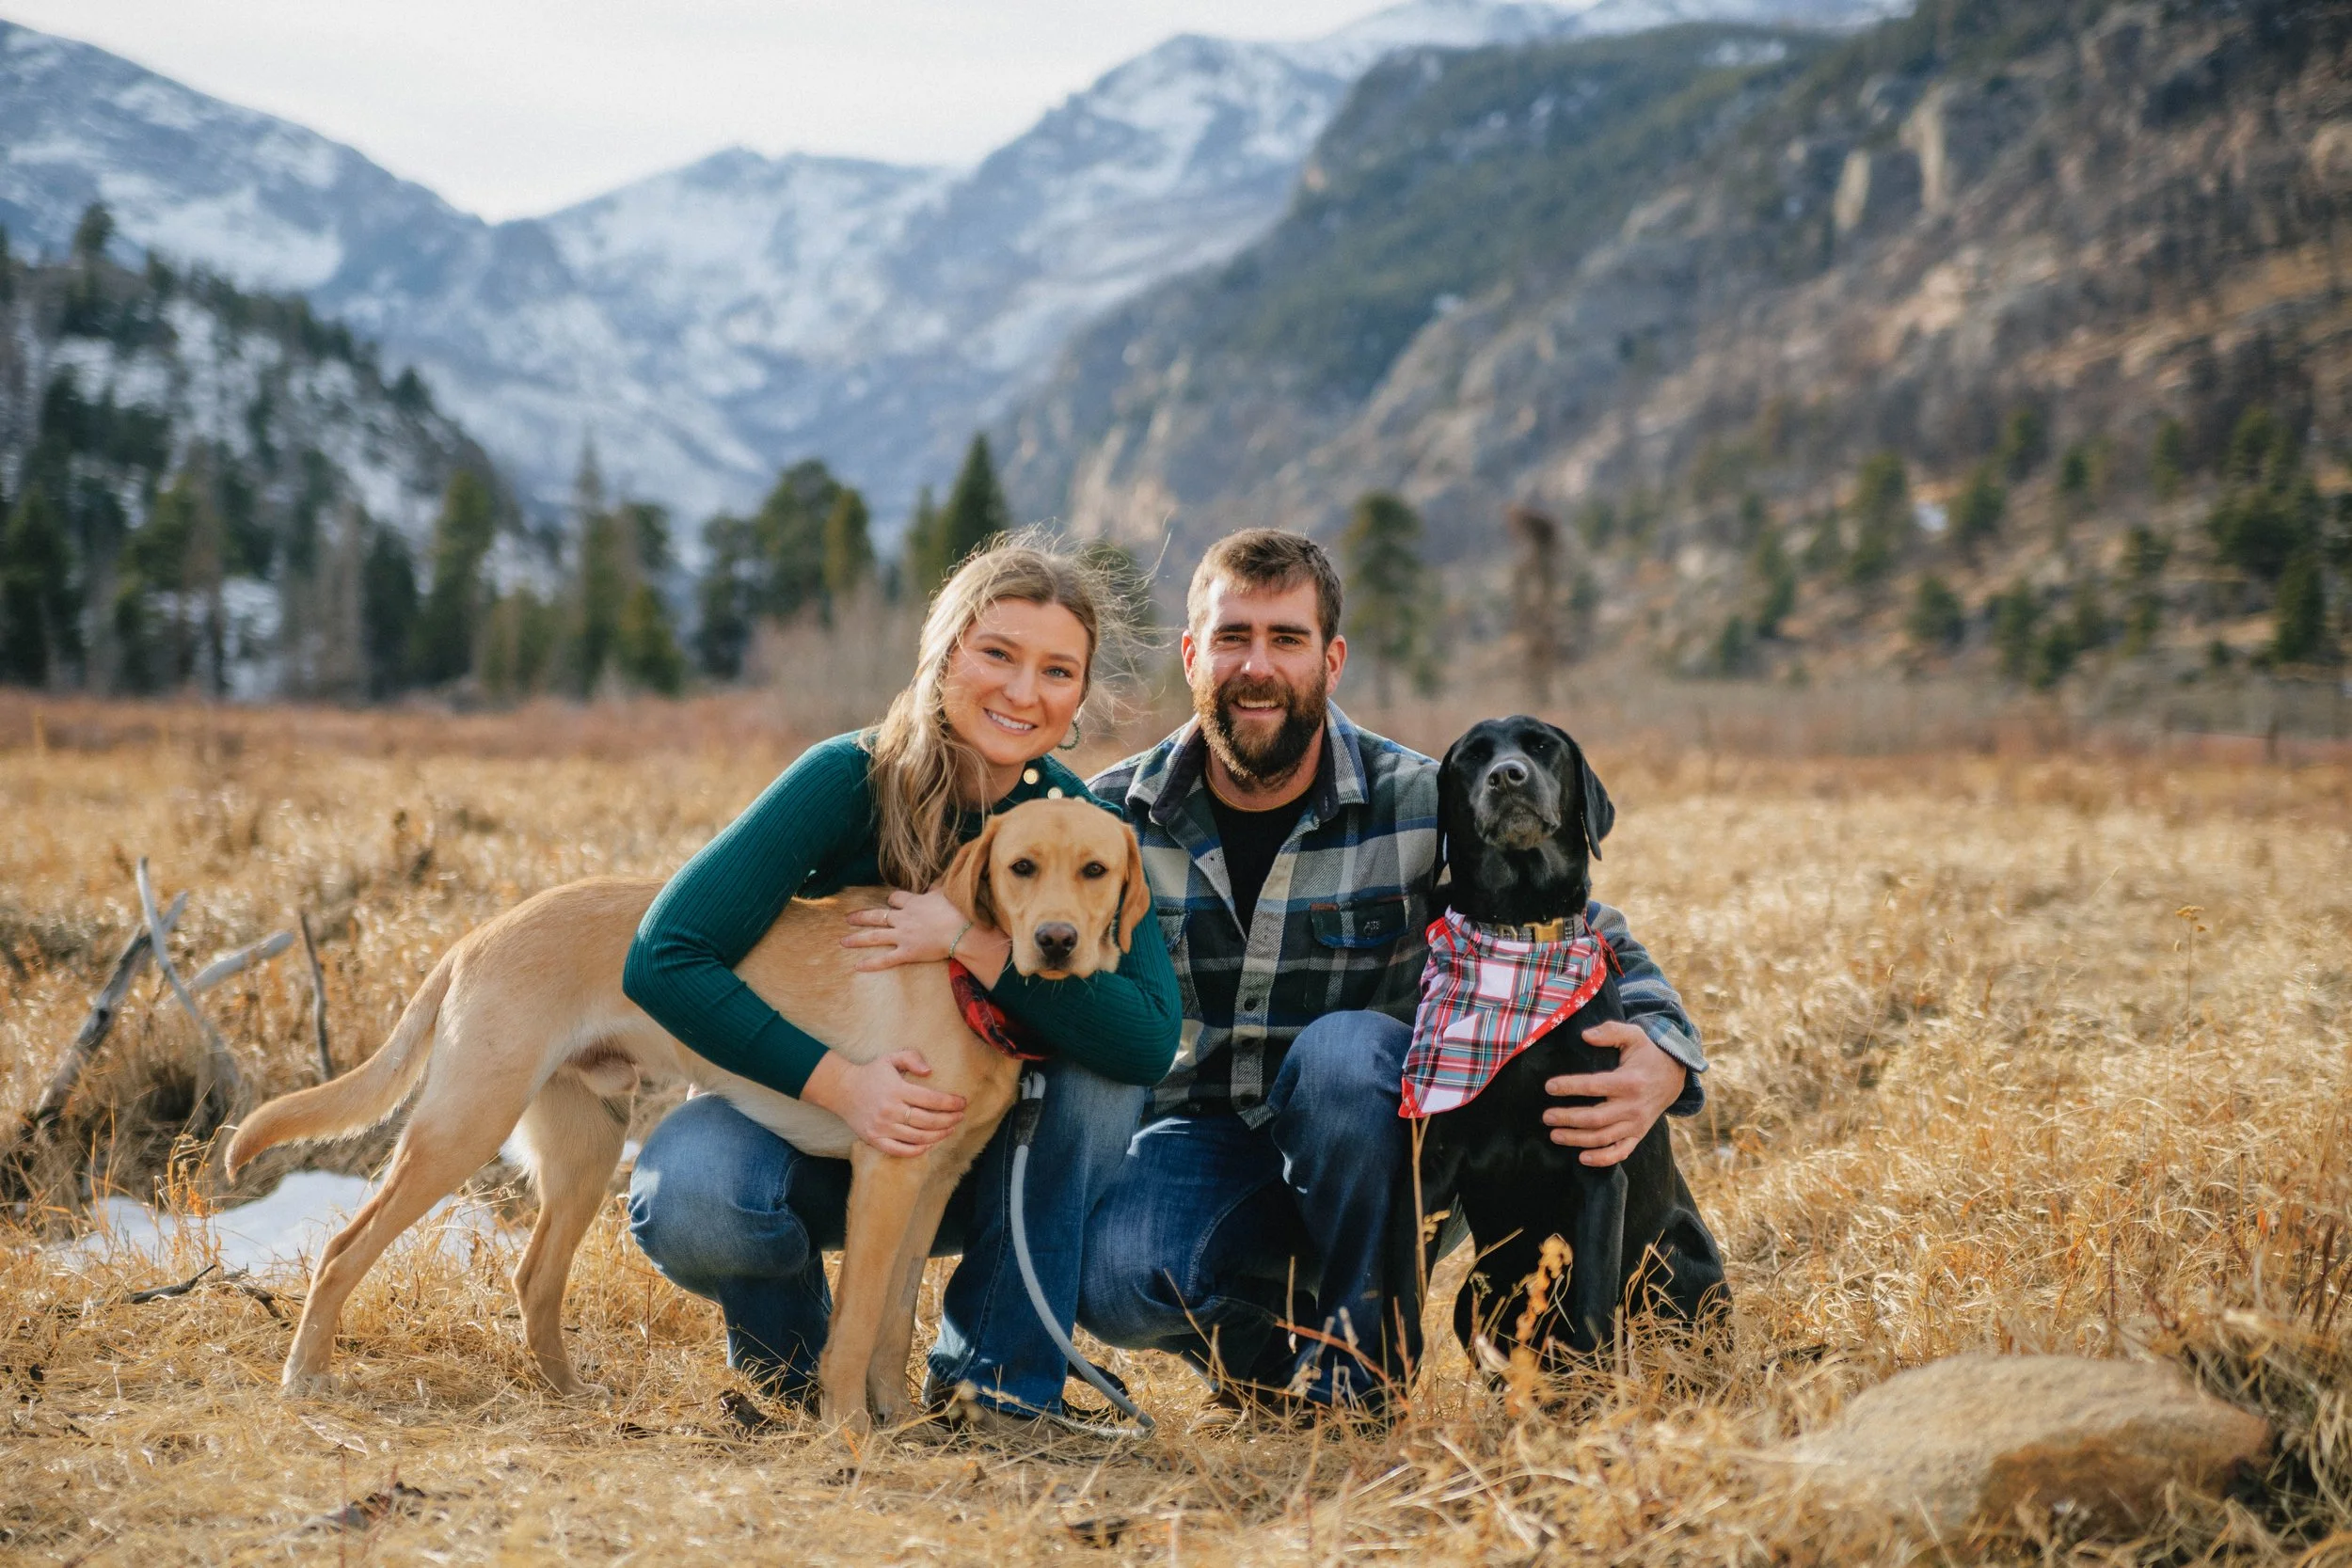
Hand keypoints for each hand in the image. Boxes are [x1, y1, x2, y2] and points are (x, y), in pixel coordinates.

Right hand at [801, 1050, 966, 1156]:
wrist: (842, 1090)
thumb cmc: (871, 1073)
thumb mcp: (891, 1058)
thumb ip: (912, 1058)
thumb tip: (929, 1071)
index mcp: (896, 1090)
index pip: (931, 1099)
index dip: (951, 1103)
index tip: (962, 1103)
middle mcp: (890, 1110)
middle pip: (928, 1121)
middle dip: (949, 1120)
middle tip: (960, 1117)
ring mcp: (882, 1127)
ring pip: (918, 1137)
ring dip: (939, 1135)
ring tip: (950, 1129)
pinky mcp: (875, 1139)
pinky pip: (900, 1151)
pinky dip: (918, 1150)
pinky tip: (930, 1144)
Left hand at [842, 889, 1007, 980]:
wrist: (961, 929)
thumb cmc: (958, 909)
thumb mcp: (947, 892)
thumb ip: (937, 888)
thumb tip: (935, 883)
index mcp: (913, 903)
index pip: (895, 898)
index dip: (891, 900)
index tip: (890, 901)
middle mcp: (903, 918)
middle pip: (877, 915)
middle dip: (861, 917)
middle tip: (848, 918)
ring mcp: (903, 936)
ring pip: (875, 936)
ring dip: (858, 939)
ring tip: (843, 941)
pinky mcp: (907, 952)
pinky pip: (885, 959)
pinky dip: (871, 963)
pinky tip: (857, 967)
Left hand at [1541, 1022, 1685, 1167]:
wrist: (1674, 1076)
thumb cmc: (1648, 1054)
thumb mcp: (1634, 1035)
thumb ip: (1610, 1031)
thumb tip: (1585, 1035)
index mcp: (1629, 1082)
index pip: (1594, 1086)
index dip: (1570, 1087)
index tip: (1549, 1087)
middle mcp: (1632, 1106)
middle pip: (1595, 1118)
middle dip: (1568, 1118)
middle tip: (1546, 1116)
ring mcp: (1636, 1124)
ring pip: (1603, 1137)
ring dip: (1577, 1139)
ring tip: (1554, 1135)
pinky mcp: (1638, 1134)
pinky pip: (1621, 1152)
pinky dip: (1602, 1159)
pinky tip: (1582, 1158)